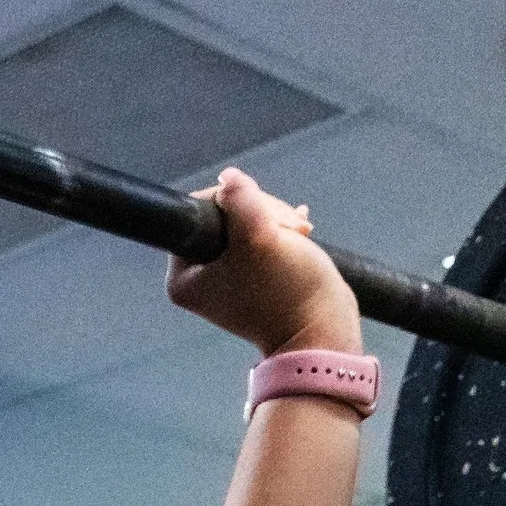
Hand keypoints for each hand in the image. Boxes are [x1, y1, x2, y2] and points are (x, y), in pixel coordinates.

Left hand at [166, 164, 362, 360]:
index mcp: (183, 275)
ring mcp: (226, 279)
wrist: (323, 329)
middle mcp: (198, 278)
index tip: (264, 218)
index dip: (236, 201)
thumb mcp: (258, 233)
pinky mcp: (252, 278)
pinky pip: (260, 239)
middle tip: (289, 232)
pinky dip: (281, 232)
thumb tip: (228, 177)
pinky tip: (301, 231)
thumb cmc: (286, 288)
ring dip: (277, 221)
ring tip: (300, 237)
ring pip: (247, 223)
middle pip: (226, 215)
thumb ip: (239, 198)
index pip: (200, 210)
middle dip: (262, 214)